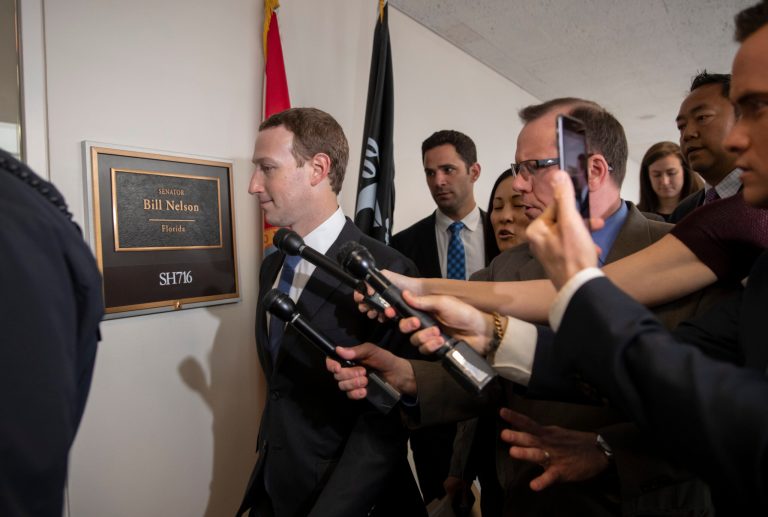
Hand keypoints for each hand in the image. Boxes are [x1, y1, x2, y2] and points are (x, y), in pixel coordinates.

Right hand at [325, 343, 416, 397]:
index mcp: (350, 358)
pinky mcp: (358, 393)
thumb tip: (338, 350)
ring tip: (366, 381)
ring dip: (354, 383)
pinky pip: (350, 395)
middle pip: (337, 375)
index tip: (338, 367)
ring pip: (342, 386)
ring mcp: (353, 382)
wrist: (398, 375)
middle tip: (363, 372)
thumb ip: (357, 351)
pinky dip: (356, 393)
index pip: (332, 360)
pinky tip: (365, 391)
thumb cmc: (385, 360)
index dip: (331, 364)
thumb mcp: (372, 351)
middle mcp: (348, 370)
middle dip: (349, 374)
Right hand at [352, 270, 423, 320]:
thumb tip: (367, 292)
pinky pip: (383, 317)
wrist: (418, 292)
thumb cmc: (402, 282)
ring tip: (375, 312)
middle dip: (364, 306)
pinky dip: (381, 318)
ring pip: (373, 311)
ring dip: (372, 312)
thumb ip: (373, 281)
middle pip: (366, 303)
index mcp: (376, 287)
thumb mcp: (385, 276)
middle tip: (366, 307)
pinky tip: (383, 317)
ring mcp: (385, 305)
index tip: (359, 298)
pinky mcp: (392, 313)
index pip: (362, 291)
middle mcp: (379, 296)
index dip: (359, 295)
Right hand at [397, 290, 494, 355]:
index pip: (404, 311)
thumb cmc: (463, 313)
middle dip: (408, 325)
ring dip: (424, 336)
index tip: (390, 313)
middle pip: (405, 327)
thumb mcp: (443, 302)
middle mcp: (424, 323)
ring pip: (414, 340)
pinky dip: (431, 345)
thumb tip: (405, 293)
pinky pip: (424, 350)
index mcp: (425, 310)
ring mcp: (429, 337)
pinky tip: (440, 341)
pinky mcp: (435, 349)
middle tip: (416, 323)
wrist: (480, 331)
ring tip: (437, 333)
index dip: (395, 312)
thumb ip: (423, 301)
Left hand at [499, 407, 609, 490]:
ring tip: (513, 452)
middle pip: (531, 438)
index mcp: (546, 433)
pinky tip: (534, 485)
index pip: (528, 423)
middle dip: (517, 436)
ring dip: (526, 453)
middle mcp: (548, 443)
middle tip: (504, 434)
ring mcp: (555, 457)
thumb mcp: (555, 433)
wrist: (599, 450)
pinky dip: (542, 481)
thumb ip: (538, 433)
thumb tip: (519, 429)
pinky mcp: (562, 471)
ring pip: (538, 455)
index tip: (502, 411)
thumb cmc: (573, 442)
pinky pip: (550, 477)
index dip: (515, 417)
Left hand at [526, 170, 603, 289]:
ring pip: (568, 233)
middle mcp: (537, 241)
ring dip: (584, 233)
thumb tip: (557, 174)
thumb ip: (565, 197)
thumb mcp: (571, 222)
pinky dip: (583, 246)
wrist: (579, 288)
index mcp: (536, 230)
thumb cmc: (574, 256)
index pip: (554, 207)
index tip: (586, 211)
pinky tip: (593, 252)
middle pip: (562, 220)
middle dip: (581, 221)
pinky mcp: (557, 262)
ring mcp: (547, 252)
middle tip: (597, 224)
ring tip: (595, 240)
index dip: (573, 207)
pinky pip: (571, 247)